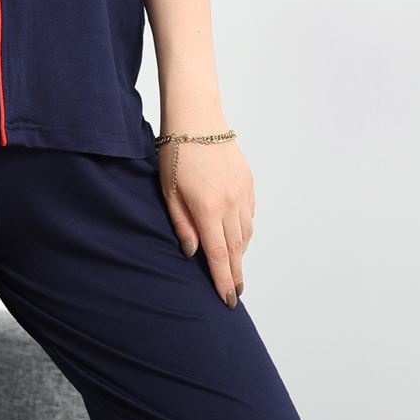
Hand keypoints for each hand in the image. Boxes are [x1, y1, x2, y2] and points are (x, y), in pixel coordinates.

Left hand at [158, 137, 253, 305]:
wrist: (197, 119)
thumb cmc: (176, 154)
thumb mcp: (169, 192)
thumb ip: (182, 225)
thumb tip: (193, 253)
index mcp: (208, 209)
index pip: (219, 255)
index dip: (224, 281)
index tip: (228, 299)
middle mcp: (230, 204)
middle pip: (237, 249)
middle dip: (236, 274)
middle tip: (236, 294)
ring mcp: (243, 193)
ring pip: (246, 233)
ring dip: (241, 254)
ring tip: (236, 271)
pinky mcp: (248, 182)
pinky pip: (250, 215)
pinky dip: (245, 231)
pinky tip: (238, 239)